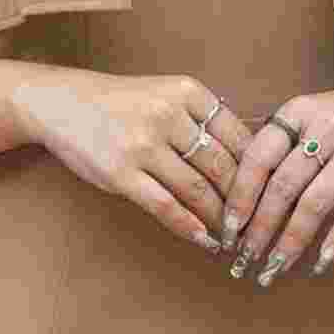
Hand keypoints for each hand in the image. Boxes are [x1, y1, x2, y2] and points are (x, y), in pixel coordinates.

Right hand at [22, 70, 256, 256]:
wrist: (62, 103)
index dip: (259, 170)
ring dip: (220, 218)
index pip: (239, 136)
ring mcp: (143, 144)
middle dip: (244, 200)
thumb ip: (202, 120)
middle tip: (258, 223)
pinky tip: (204, 240)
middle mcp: (168, 115)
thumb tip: (251, 158)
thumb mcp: (166, 94)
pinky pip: (165, 206)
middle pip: (223, 165)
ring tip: (233, 236)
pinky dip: (189, 227)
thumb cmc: (122, 104)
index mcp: (187, 92)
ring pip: (197, 189)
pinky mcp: (121, 173)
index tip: (271, 193)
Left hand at [223, 81, 333, 286]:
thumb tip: (241, 202)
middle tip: (247, 258)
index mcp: (297, 113)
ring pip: (316, 202)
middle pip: (284, 185)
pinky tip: (320, 262)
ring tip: (276, 267)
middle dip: (261, 228)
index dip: (240, 197)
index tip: (228, 230)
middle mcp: (325, 127)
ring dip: (292, 240)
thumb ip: (279, 150)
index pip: (258, 157)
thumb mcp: (308, 118)